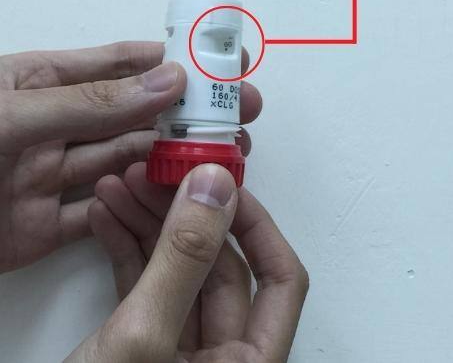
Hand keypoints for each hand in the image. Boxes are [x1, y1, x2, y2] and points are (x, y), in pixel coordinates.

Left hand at [0, 42, 260, 271]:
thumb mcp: (10, 113)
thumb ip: (90, 101)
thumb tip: (168, 81)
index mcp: (43, 84)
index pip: (121, 65)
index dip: (172, 61)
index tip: (218, 61)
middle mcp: (57, 128)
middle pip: (137, 116)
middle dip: (191, 113)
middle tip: (240, 110)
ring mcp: (56, 178)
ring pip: (131, 164)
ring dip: (177, 158)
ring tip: (226, 153)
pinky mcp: (52, 226)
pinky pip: (108, 213)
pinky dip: (141, 206)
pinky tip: (177, 197)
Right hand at [67, 163, 307, 362]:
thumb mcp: (144, 339)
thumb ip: (184, 258)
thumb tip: (216, 185)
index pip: (279, 278)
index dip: (256, 225)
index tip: (221, 185)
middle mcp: (222, 358)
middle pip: (217, 265)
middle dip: (182, 214)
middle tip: (155, 174)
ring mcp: (179, 350)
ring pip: (177, 269)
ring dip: (148, 223)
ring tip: (120, 184)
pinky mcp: (142, 345)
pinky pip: (143, 285)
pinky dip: (125, 248)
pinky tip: (108, 216)